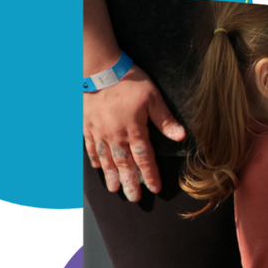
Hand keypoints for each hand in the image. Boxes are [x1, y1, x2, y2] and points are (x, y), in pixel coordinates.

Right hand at [83, 65, 183, 203]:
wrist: (98, 68)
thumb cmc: (129, 81)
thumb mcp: (153, 98)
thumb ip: (165, 119)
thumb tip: (181, 137)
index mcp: (134, 131)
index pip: (144, 159)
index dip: (150, 175)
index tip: (155, 189)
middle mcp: (115, 135)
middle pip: (124, 164)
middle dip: (130, 182)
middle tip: (133, 198)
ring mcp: (99, 131)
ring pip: (106, 159)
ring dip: (112, 175)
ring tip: (114, 190)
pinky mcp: (86, 124)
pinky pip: (90, 146)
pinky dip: (94, 158)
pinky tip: (97, 167)